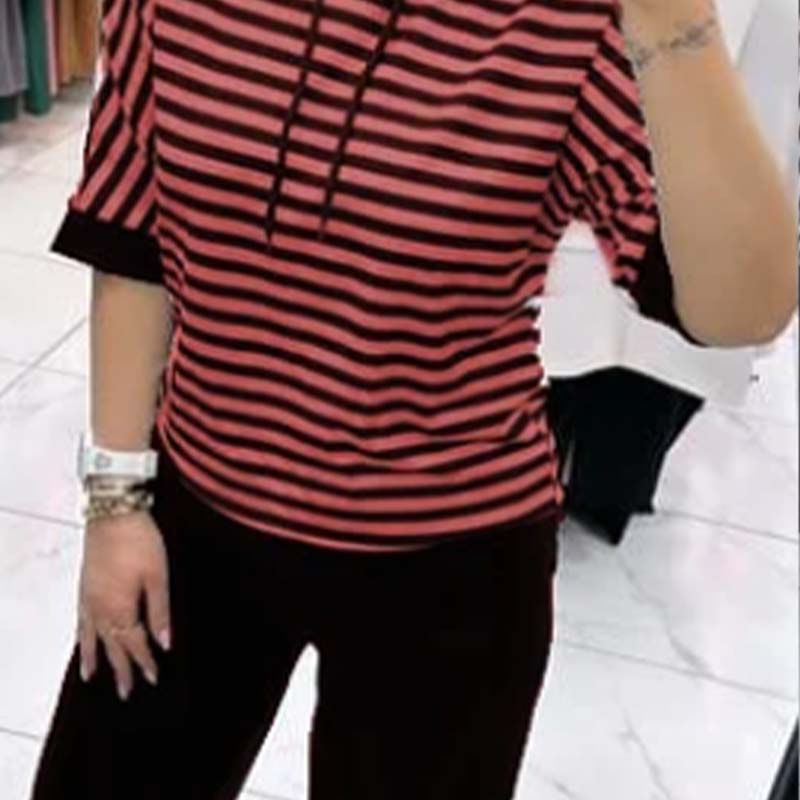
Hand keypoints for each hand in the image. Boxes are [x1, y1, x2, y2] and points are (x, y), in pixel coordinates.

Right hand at [76, 509, 171, 700]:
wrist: (113, 514)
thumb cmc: (140, 542)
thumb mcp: (158, 576)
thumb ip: (160, 611)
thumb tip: (165, 642)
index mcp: (120, 608)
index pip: (134, 643)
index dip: (144, 661)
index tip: (153, 678)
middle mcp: (100, 609)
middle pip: (112, 646)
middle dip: (121, 669)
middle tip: (126, 693)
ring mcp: (89, 598)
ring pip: (92, 637)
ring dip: (96, 658)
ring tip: (95, 678)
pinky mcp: (84, 587)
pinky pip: (81, 621)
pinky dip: (82, 637)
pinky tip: (84, 642)